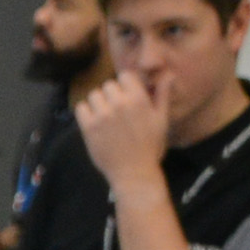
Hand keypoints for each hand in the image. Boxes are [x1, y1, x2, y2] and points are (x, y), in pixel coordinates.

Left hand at [71, 64, 167, 191]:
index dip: (125, 86)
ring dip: (98, 104)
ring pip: (94, 95)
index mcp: (138, 99)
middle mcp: (119, 103)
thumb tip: (168, 75)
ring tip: (105, 118)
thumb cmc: (150, 147)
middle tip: (117, 112)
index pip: (124, 75)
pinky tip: (94, 123)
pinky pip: (81, 108)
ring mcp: (103, 115)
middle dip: (112, 96)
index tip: (127, 98)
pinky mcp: (89, 127)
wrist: (134, 174)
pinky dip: (85, 113)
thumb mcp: (161, 120)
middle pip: (108, 85)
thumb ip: (162, 95)